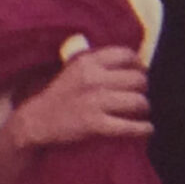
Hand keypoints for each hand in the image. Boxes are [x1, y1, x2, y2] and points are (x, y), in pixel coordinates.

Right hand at [12, 45, 151, 147]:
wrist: (38, 120)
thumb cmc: (61, 94)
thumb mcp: (75, 69)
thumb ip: (99, 64)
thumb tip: (134, 64)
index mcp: (87, 62)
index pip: (125, 54)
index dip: (138, 64)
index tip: (139, 72)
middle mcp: (92, 78)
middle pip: (137, 79)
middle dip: (143, 88)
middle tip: (139, 94)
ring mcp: (94, 101)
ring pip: (138, 101)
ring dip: (144, 107)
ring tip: (141, 111)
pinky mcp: (95, 124)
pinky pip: (129, 126)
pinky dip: (142, 128)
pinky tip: (146, 128)